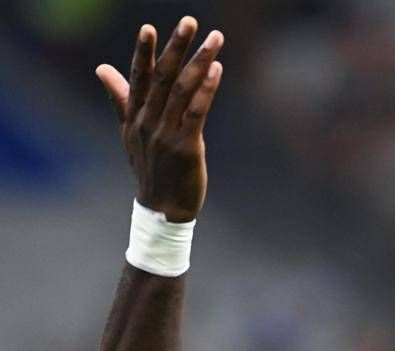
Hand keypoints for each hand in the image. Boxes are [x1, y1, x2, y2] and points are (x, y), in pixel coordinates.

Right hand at [96, 17, 223, 221]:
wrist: (162, 208)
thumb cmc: (150, 168)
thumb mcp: (130, 133)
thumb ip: (120, 98)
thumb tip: (102, 68)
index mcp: (135, 116)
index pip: (139, 77)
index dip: (144, 52)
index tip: (149, 27)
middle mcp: (148, 121)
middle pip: (163, 77)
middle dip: (176, 47)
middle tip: (189, 21)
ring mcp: (166, 134)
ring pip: (183, 90)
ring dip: (200, 61)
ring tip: (215, 39)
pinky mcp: (186, 147)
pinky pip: (196, 112)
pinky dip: (207, 89)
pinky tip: (216, 70)